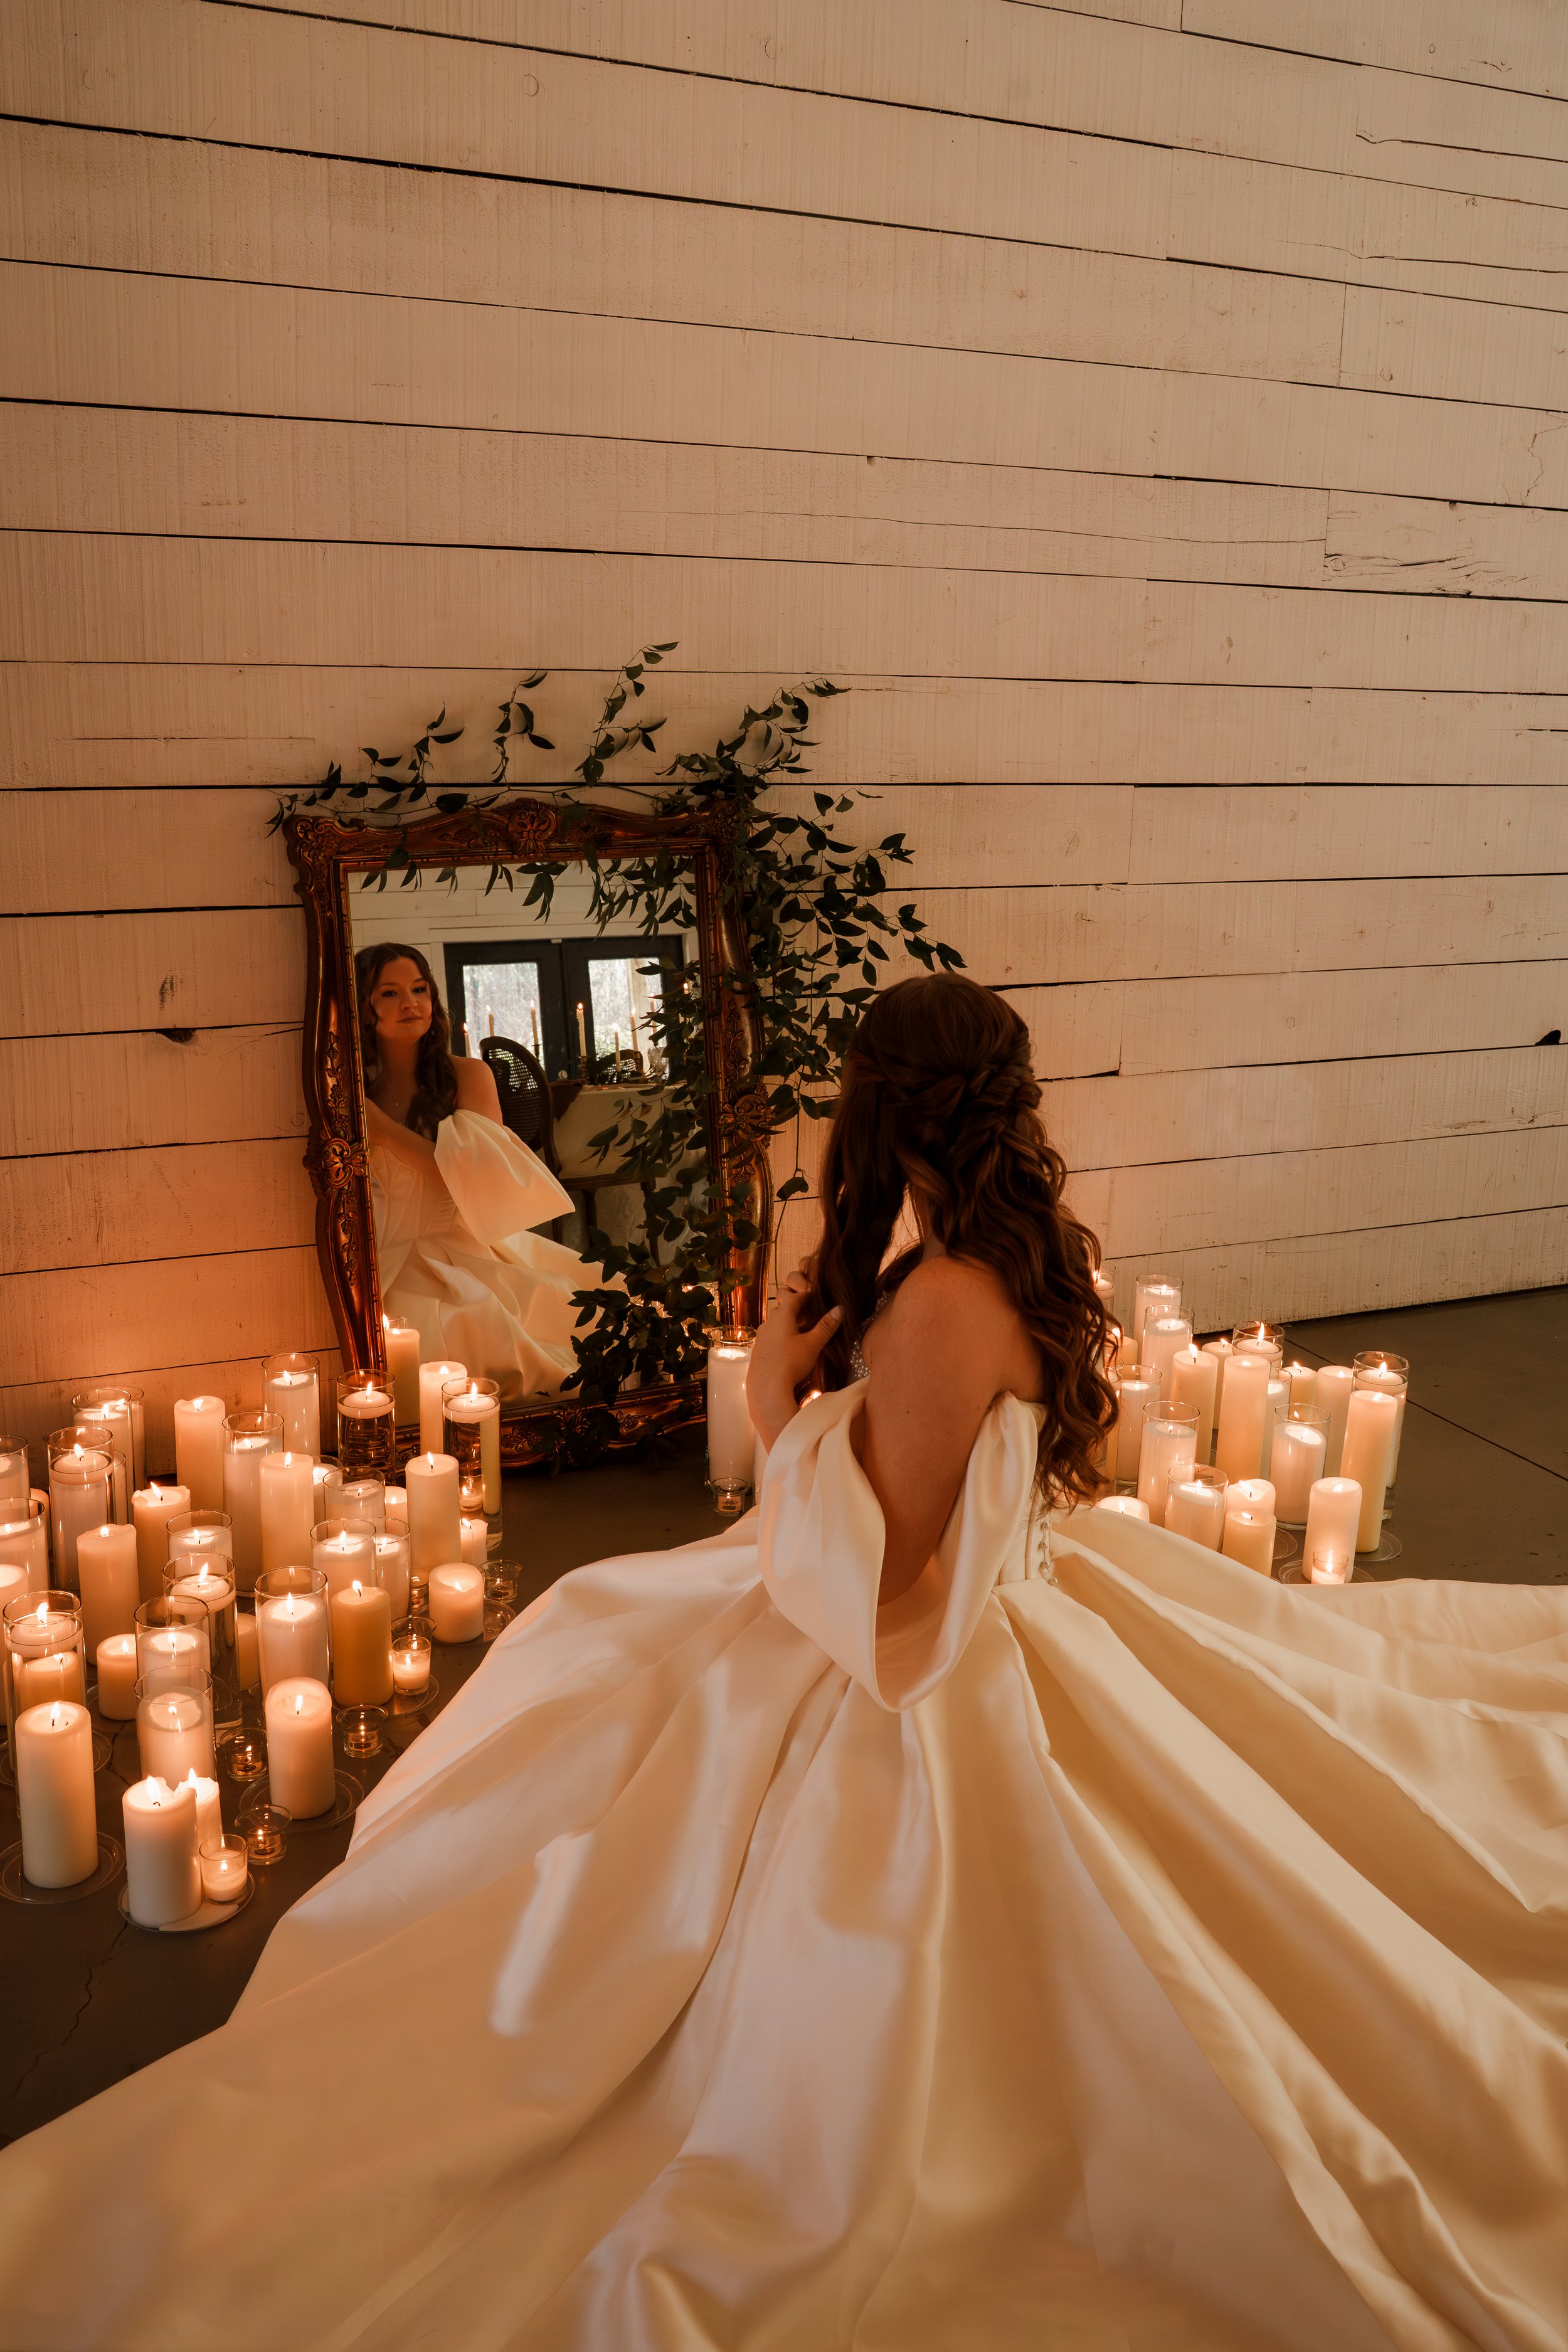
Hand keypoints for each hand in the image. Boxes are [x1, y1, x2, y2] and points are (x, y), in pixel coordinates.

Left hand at [748, 1272, 842, 1447]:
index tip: (813, 1294)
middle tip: (808, 1312)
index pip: (794, 1299)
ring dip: (786, 1323)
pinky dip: (779, 1336)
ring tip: (799, 1330)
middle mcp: (768, 1323)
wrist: (767, 1388)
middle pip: (782, 1310)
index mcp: (782, 1317)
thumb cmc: (792, 1363)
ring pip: (774, 1324)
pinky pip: (769, 1337)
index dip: (805, 1295)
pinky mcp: (757, 1351)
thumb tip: (840, 1308)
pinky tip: (786, 1347)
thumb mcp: (813, 1344)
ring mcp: (760, 1338)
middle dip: (795, 1309)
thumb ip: (826, 1326)